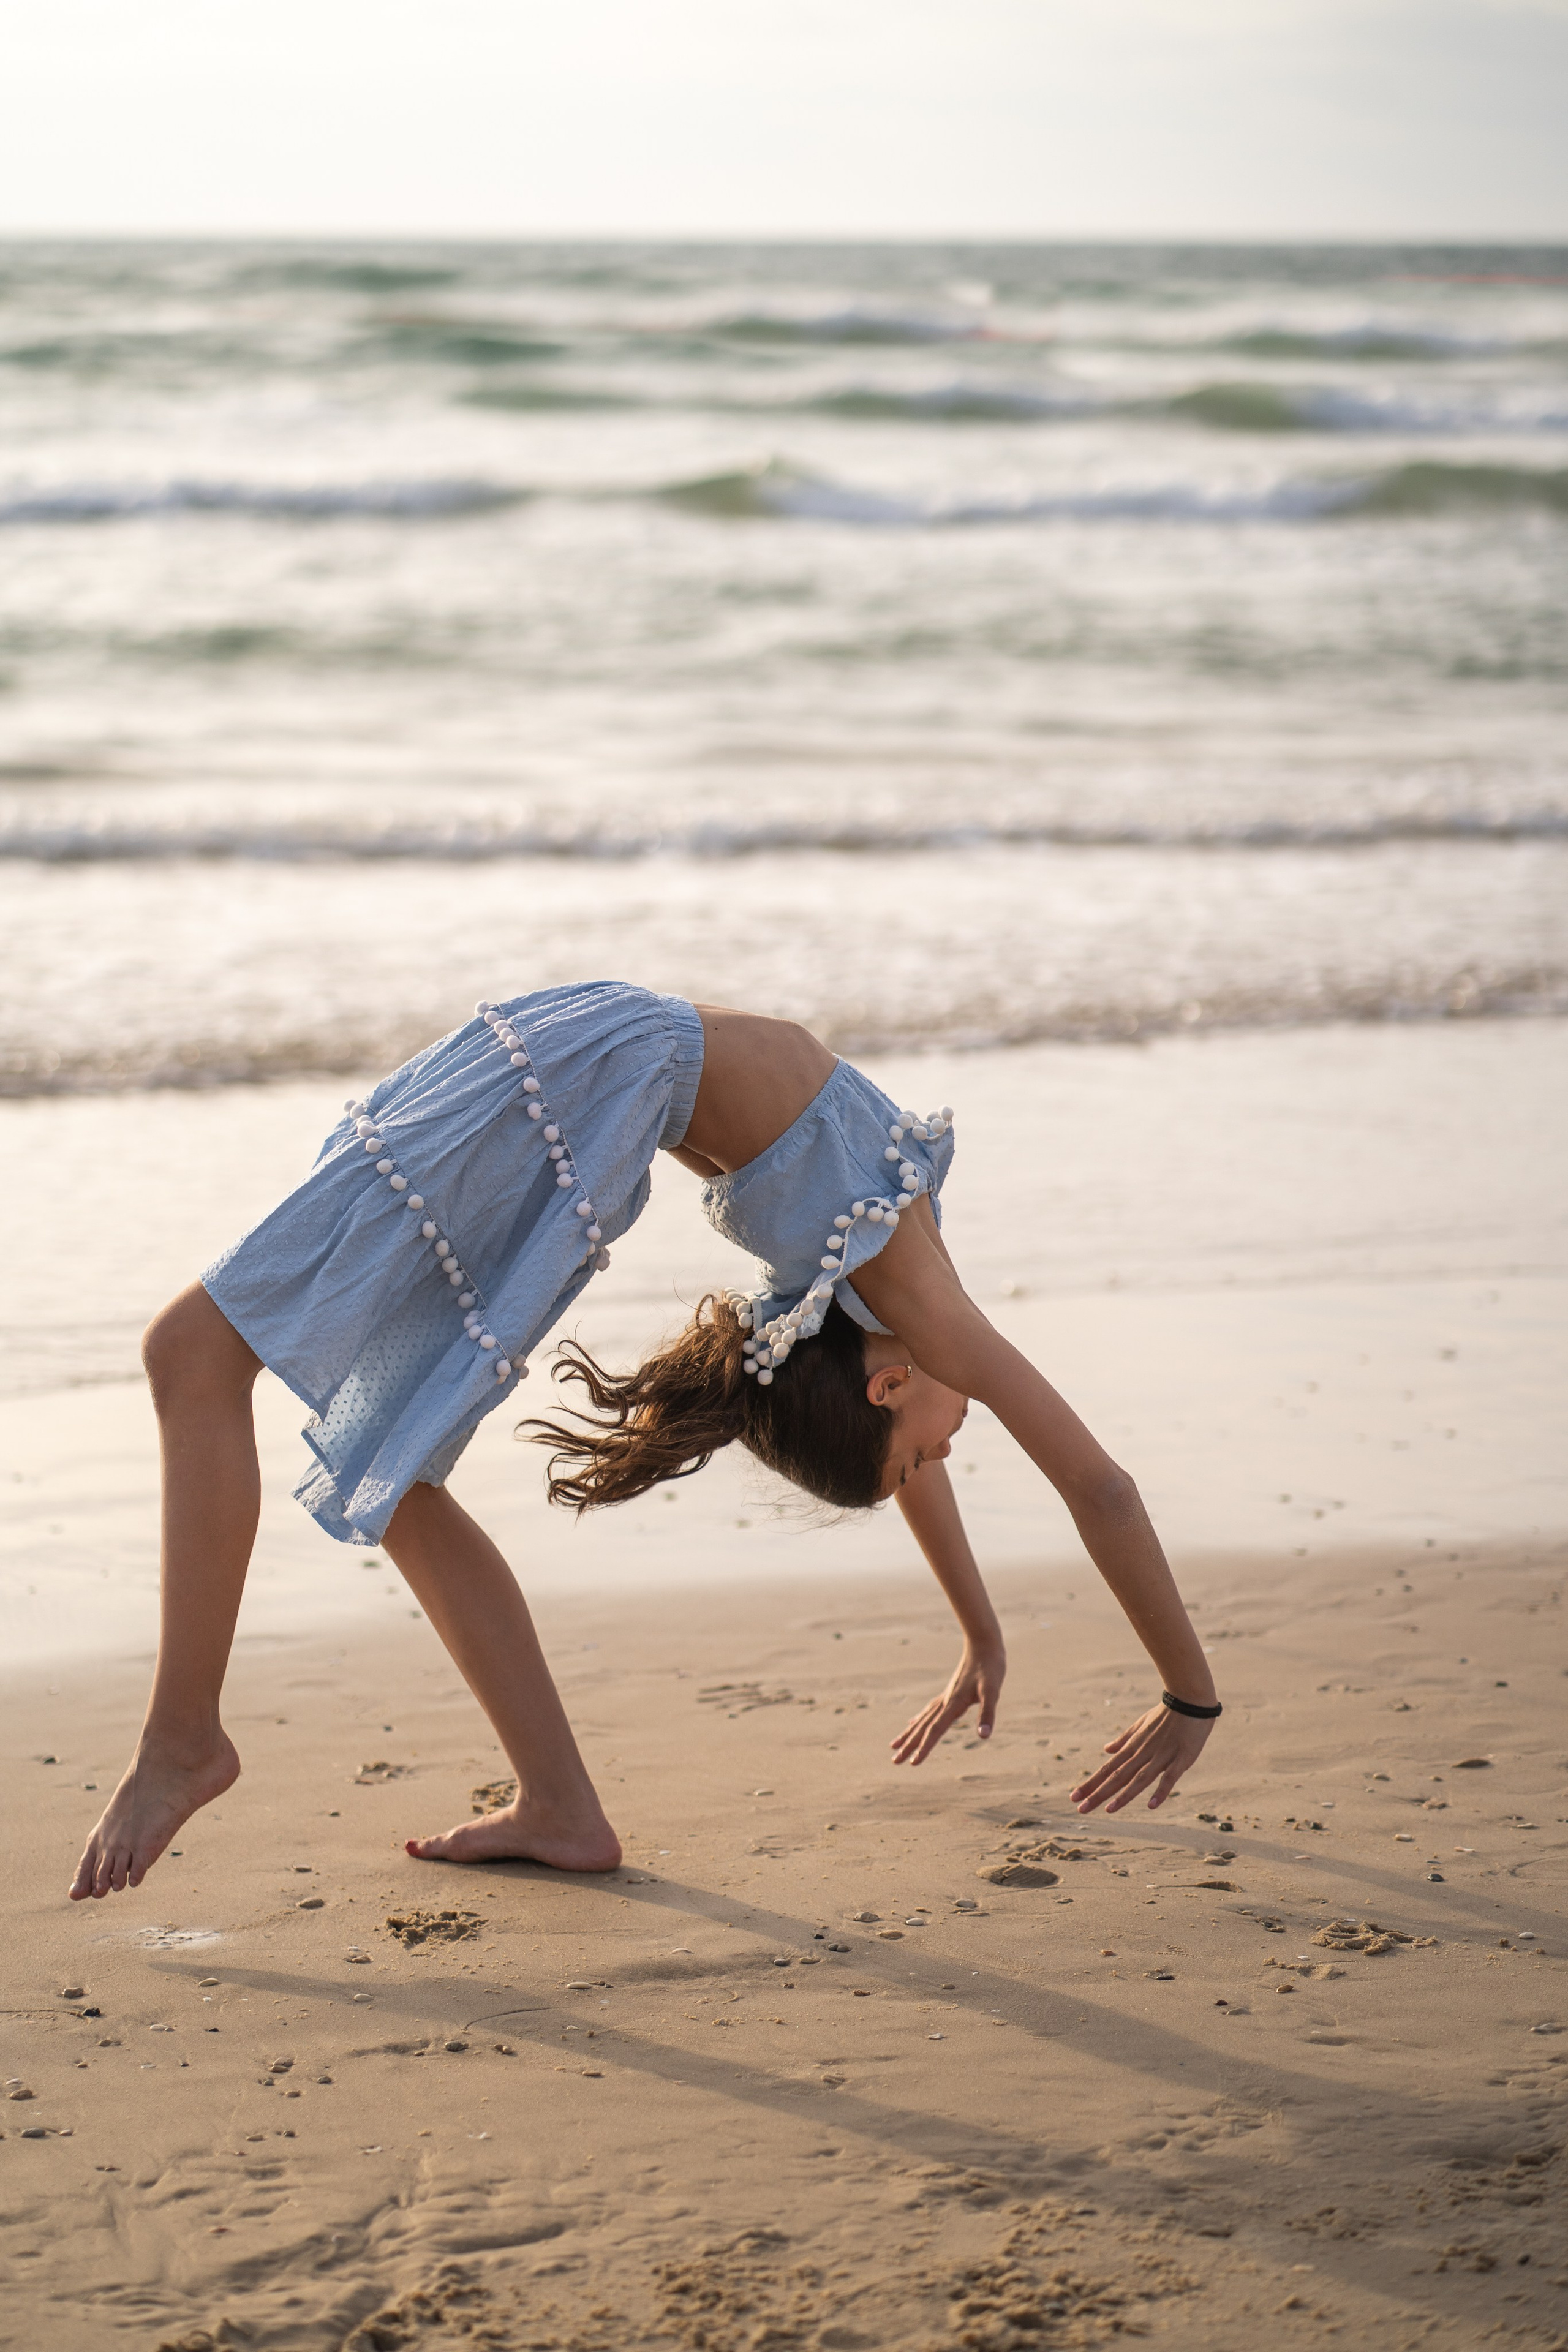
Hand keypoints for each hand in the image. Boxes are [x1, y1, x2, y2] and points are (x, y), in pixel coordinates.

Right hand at [890, 1641, 1005, 1766]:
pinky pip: (928, 1710)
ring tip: (894, 1745)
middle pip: (922, 1728)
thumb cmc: (990, 1667)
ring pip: (922, 1719)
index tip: (913, 1763)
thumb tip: (983, 1736)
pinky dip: (919, 1719)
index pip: (935, 1731)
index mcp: (953, 1704)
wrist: (983, 1643)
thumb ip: (987, 1714)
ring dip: (908, 1734)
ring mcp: (945, 1696)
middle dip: (908, 1745)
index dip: (924, 1748)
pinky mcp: (949, 1692)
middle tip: (894, 1761)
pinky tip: (913, 1722)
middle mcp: (945, 1702)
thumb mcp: (993, 1692)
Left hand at [1070, 1701, 1213, 1814]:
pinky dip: (1160, 1791)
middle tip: (1080, 1809)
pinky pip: (1169, 1777)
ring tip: (1107, 1810)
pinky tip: (1151, 1806)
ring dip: (1124, 1796)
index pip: (1108, 1768)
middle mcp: (1143, 1753)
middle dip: (1098, 1793)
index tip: (1074, 1796)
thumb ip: (1124, 1739)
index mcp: (1133, 1747)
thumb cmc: (1166, 1713)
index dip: (1091, 1783)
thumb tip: (1106, 1749)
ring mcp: (1161, 1756)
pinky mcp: (1181, 1758)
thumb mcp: (1141, 1724)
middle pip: (1117, 1776)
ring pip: (1139, 1779)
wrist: (1189, 1698)